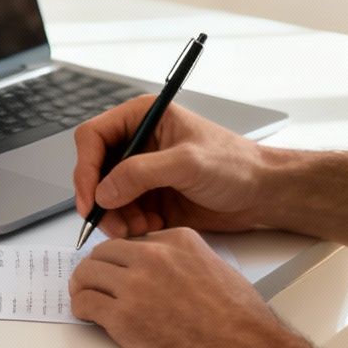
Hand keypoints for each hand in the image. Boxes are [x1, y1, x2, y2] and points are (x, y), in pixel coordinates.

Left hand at [69, 228, 288, 347]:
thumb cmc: (239, 322)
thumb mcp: (217, 270)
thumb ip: (188, 263)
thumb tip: (172, 275)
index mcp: (177, 241)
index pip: (134, 241)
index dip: (123, 259)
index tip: (119, 269)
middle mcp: (152, 257)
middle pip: (105, 252)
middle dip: (98, 267)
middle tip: (94, 282)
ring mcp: (134, 285)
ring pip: (88, 273)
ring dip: (83, 285)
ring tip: (84, 296)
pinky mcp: (122, 316)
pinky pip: (85, 303)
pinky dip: (81, 308)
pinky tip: (86, 314)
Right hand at [73, 96, 272, 237]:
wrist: (262, 193)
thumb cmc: (235, 165)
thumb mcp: (187, 163)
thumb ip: (141, 173)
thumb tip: (103, 191)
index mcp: (143, 118)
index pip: (93, 137)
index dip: (85, 168)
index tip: (90, 199)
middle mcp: (138, 144)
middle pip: (95, 171)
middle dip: (100, 200)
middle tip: (112, 224)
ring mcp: (143, 173)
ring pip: (107, 197)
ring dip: (116, 217)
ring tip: (138, 229)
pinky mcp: (151, 198)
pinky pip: (124, 214)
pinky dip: (130, 226)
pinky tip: (151, 229)